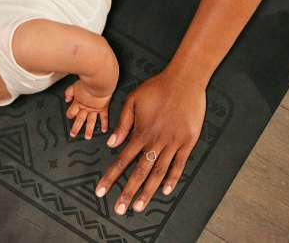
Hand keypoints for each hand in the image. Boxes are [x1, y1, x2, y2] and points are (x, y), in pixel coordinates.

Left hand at [64, 79, 111, 139]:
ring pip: (90, 122)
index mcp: (78, 102)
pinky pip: (104, 118)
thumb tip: (66, 99)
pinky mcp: (102, 108)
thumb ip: (69, 92)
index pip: (71, 111)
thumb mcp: (74, 85)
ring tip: (87, 137)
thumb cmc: (87, 82)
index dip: (69, 114)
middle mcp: (85, 108)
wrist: (98, 82)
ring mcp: (94, 109)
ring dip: (89, 130)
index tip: (69, 116)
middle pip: (79, 120)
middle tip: (73, 134)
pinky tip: (104, 130)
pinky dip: (104, 124)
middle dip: (75, 128)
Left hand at [95, 70, 205, 214]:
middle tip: (119, 209)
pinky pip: (179, 164)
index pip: (122, 160)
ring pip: (158, 172)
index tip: (101, 190)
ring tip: (139, 206)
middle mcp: (156, 140)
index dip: (111, 177)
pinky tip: (165, 191)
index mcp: (141, 131)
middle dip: (127, 192)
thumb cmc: (158, 86)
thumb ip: (122, 123)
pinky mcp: (187, 141)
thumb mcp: (133, 100)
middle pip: (139, 172)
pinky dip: (172, 179)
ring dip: (147, 191)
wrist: (185, 79)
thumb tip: (111, 143)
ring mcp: (173, 142)